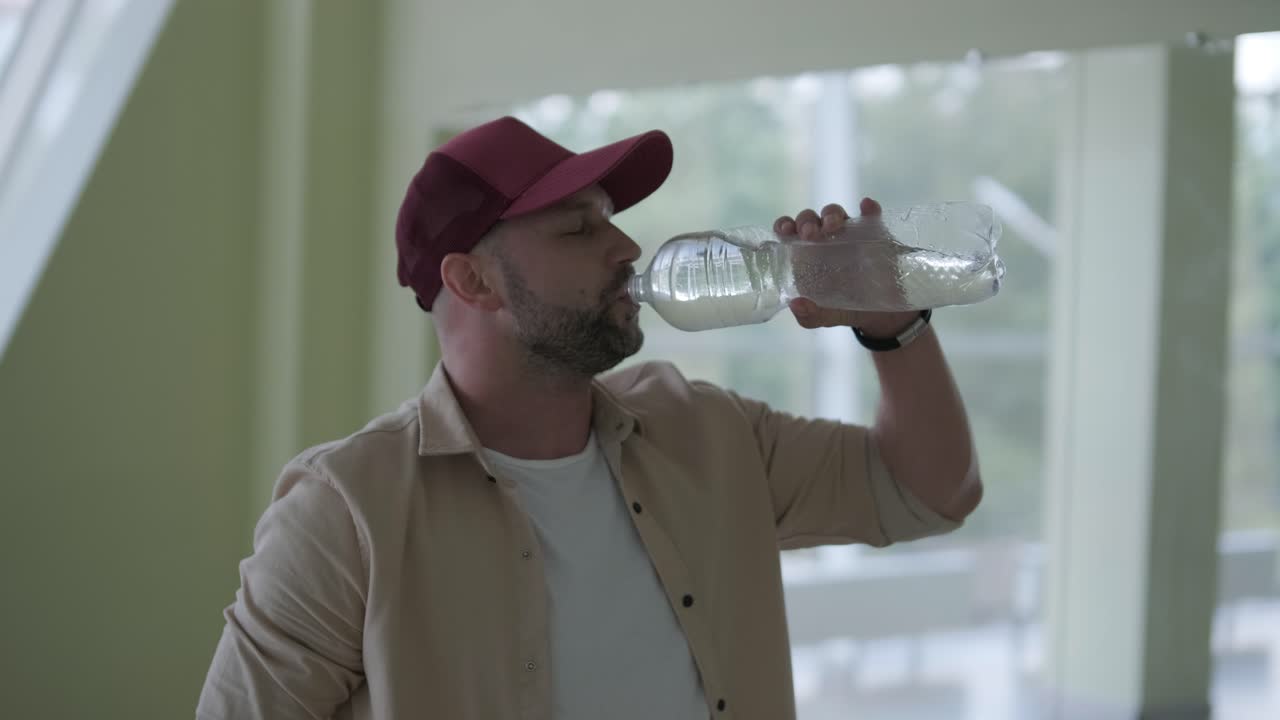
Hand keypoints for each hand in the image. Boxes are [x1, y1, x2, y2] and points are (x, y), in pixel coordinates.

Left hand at [773, 197, 918, 336]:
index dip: (784, 227)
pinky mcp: (874, 234)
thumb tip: (796, 304)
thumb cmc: (844, 308)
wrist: (881, 314)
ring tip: (834, 225)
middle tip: (811, 234)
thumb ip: (809, 315)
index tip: (786, 231)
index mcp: (805, 255)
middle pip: (809, 220)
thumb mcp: (824, 318)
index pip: (789, 232)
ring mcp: (848, 235)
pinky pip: (871, 216)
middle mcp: (823, 240)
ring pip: (835, 214)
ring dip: (832, 214)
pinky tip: (868, 208)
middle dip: (807, 221)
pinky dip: (869, 210)